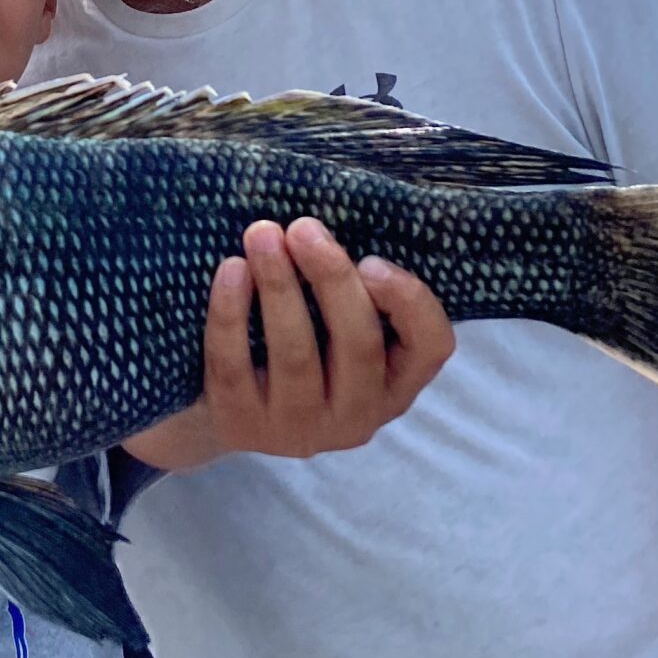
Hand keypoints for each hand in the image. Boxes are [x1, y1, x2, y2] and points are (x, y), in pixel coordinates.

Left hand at [126, 218, 455, 469]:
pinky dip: (231, 313)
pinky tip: (231, 270)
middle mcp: (356, 417)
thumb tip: (338, 228)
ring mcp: (299, 430)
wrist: (226, 404)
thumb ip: (358, 290)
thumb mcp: (340, 326)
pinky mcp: (244, 426)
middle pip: (359, 345)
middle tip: (303, 228)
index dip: (408, 302)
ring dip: (279, 285)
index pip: (431, 347)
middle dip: (331, 278)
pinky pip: (235, 366)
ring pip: (296, 354)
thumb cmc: (301, 343)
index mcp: (395, 384)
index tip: (370, 260)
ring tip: (261, 234)